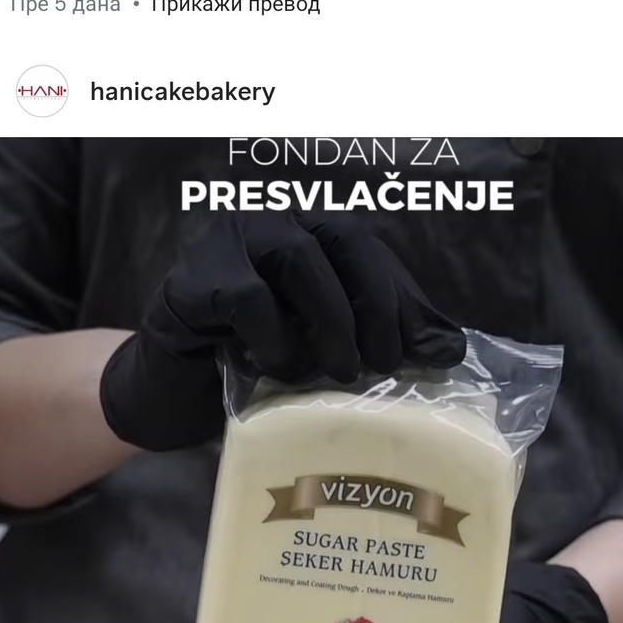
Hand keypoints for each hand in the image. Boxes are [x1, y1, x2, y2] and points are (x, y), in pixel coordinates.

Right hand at [99, 213, 464, 449]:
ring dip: (331, 320)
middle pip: (345, 239)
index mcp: (311, 236)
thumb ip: (382, 342)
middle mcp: (272, 225)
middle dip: (376, 303)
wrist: (169, 397)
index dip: (404, 301)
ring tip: (340, 373)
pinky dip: (273, 337)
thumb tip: (452, 347)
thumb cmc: (251, 370)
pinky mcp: (191, 279)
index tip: (427, 356)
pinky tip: (277, 370)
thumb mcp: (325, 357)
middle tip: (385, 365)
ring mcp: (228, 244)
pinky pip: (246, 295)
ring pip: (298, 257)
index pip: (373, 252)